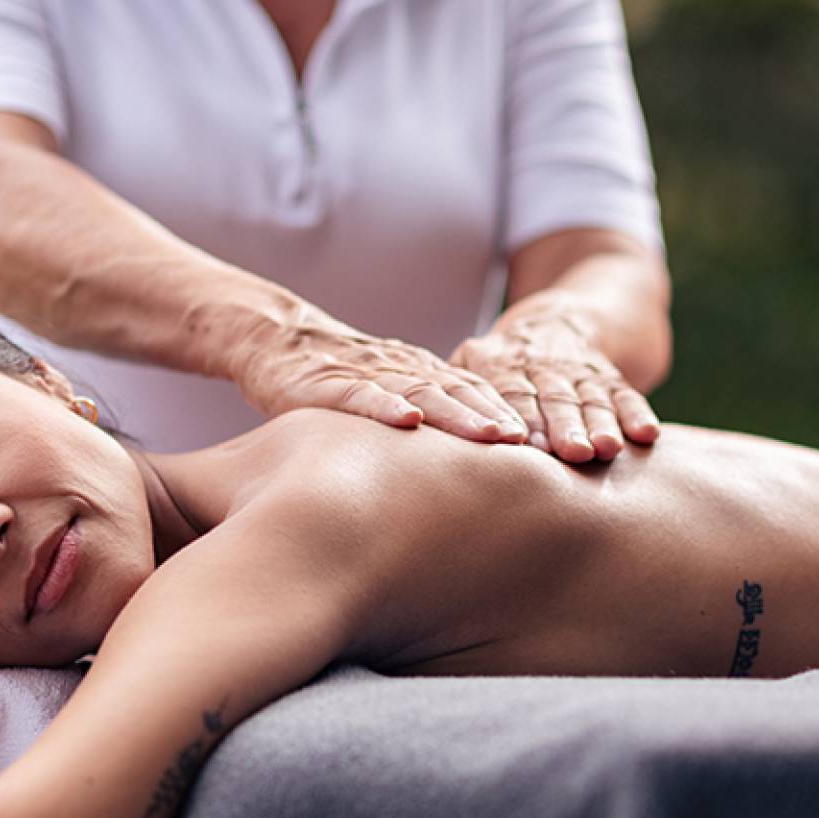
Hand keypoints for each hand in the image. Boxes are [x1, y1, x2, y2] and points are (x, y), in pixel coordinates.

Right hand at [231, 307, 528, 443]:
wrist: (275, 340)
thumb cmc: (334, 378)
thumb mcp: (385, 398)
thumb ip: (421, 423)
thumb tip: (459, 477)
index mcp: (420, 374)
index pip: (473, 394)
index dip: (507, 415)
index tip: (544, 444)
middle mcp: (403, 370)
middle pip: (460, 393)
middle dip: (498, 417)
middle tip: (534, 443)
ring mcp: (368, 374)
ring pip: (422, 391)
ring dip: (460, 414)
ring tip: (492, 434)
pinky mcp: (328, 382)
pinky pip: (361, 394)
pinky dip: (386, 405)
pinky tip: (408, 419)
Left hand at [449, 305, 660, 463]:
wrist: (561, 317)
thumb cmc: (500, 358)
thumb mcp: (472, 359)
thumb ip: (454, 386)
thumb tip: (428, 417)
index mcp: (503, 362)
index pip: (513, 391)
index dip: (523, 416)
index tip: (528, 444)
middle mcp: (542, 364)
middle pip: (555, 396)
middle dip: (565, 424)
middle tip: (575, 452)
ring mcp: (579, 369)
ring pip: (591, 396)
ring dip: (603, 422)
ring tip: (609, 448)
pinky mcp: (609, 376)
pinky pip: (624, 392)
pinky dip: (636, 412)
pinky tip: (647, 435)